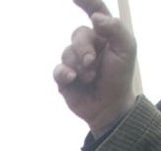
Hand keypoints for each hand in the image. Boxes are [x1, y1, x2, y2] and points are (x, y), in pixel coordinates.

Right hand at [54, 0, 136, 133]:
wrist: (109, 106)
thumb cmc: (119, 77)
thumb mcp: (126, 49)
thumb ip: (115, 29)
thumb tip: (95, 18)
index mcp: (105, 34)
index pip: (96, 11)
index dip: (86, 2)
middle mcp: (88, 45)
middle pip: (78, 34)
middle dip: (84, 48)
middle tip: (92, 63)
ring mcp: (75, 62)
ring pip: (67, 52)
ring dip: (79, 65)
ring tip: (90, 77)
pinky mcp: (64, 78)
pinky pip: (57, 69)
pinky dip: (64, 73)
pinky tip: (72, 79)